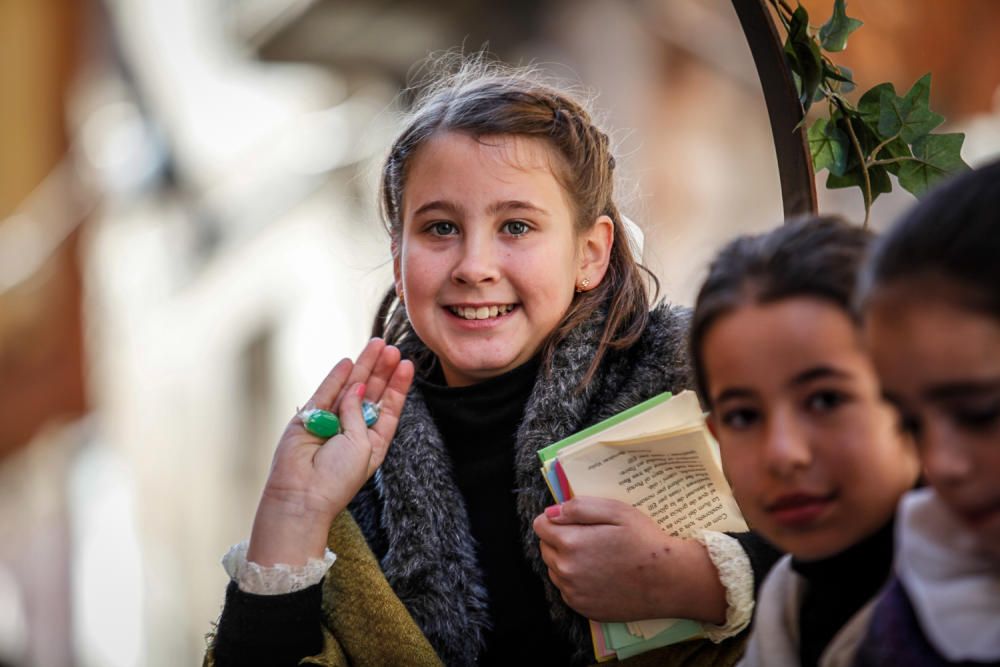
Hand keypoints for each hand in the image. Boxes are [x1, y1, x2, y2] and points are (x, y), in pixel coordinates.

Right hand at [247, 338, 413, 565]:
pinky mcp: (308, 417)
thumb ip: (359, 413)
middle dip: (382, 370)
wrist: (302, 495)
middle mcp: (352, 429)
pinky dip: (337, 377)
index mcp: (371, 442)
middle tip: (392, 348)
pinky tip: (349, 362)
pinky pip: (326, 392)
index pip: (388, 408)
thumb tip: (355, 387)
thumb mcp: (363, 445)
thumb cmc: (337, 478)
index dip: (397, 386)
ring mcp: (330, 422)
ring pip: (350, 388)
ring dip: (364, 367)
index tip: (406, 364)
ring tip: (377, 345)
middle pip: (371, 393)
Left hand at [533, 497, 726, 623]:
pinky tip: (600, 575)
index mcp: (570, 543)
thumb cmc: (645, 541)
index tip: (574, 521)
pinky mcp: (582, 608)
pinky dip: (577, 581)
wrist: (670, 581)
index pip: (540, 526)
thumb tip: (551, 512)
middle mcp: (565, 570)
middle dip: (560, 539)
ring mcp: (573, 593)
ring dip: (566, 561)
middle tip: (590, 538)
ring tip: (597, 557)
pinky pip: (567, 590)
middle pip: (545, 548)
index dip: (556, 520)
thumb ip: (578, 508)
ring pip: (554, 569)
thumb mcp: (616, 511)